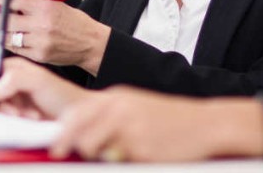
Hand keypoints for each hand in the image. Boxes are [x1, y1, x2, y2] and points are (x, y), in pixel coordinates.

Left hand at [0, 0, 110, 73]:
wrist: (90, 44)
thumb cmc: (74, 21)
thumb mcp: (56, 4)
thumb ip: (33, 4)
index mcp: (44, 7)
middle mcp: (40, 25)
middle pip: (3, 20)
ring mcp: (38, 43)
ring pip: (5, 37)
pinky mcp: (37, 57)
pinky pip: (14, 49)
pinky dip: (1, 43)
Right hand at [0, 56, 88, 120]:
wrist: (77, 117)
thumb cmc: (63, 95)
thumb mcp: (39, 80)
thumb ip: (15, 79)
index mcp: (11, 68)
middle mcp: (8, 82)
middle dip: (2, 106)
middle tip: (19, 113)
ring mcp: (12, 101)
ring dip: (12, 116)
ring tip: (31, 116)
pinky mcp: (15, 117)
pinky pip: (4, 123)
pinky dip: (16, 124)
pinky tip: (32, 121)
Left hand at [50, 88, 251, 161]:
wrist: (206, 124)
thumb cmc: (170, 121)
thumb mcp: (136, 109)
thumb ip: (109, 119)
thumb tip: (80, 138)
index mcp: (116, 99)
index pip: (76, 114)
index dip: (62, 133)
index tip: (56, 149)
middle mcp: (119, 109)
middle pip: (79, 131)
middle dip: (71, 147)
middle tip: (67, 157)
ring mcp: (130, 128)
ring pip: (92, 147)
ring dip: (96, 157)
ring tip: (113, 157)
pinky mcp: (142, 148)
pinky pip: (117, 162)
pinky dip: (121, 163)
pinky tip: (136, 159)